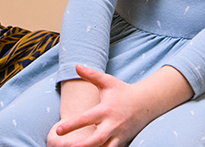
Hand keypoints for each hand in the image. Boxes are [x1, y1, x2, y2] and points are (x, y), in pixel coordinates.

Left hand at [53, 65, 191, 146]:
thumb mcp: (107, 81)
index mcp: (106, 110)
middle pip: (96, 139)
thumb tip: (76, 65)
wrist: (146, 103)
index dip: (72, 125)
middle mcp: (112, 124)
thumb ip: (91, 74)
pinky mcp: (122, 142)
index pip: (86, 119)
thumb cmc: (123, 91)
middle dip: (82, 145)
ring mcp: (118, 135)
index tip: (58, 130)